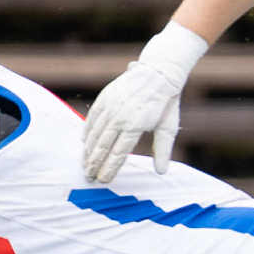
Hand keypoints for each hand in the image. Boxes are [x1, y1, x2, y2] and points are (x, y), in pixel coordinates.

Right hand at [81, 22, 209, 183]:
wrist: (157, 73)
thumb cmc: (166, 104)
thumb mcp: (168, 127)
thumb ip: (163, 150)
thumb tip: (161, 171)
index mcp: (136, 125)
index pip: (118, 153)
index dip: (109, 168)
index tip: (103, 180)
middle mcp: (120, 117)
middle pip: (102, 146)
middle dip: (94, 164)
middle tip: (89, 178)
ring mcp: (110, 106)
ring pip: (94, 134)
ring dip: (88, 151)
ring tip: (85, 164)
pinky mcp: (105, 98)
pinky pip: (92, 118)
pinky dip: (87, 132)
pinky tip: (84, 143)